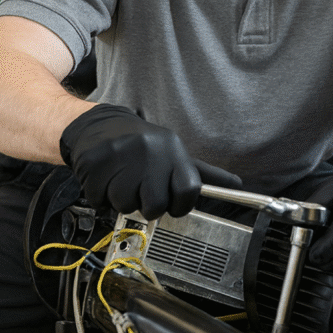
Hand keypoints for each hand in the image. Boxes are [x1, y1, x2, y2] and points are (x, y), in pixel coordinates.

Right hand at [59, 104, 241, 219]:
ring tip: (122, 180)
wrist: (102, 126)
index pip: (189, 190)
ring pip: (126, 205)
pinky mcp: (95, 162)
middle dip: (148, 206)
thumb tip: (236, 185)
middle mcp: (149, 150)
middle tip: (141, 191)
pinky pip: (100, 200)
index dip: (181, 205)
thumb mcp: (174, 153)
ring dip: (121, 200)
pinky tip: (105, 178)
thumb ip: (203, 173)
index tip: (173, 204)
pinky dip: (100, 196)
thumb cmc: (143, 146)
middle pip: (156, 206)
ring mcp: (121, 155)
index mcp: (172, 149)